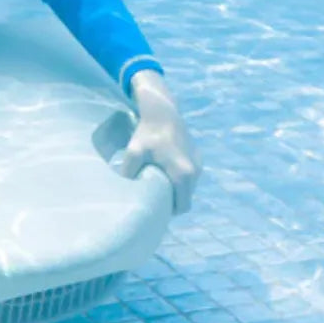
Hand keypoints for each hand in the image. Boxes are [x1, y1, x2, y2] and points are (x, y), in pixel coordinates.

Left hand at [118, 70, 202, 214]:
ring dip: (176, 188)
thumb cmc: (146, 134)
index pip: (182, 206)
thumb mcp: (133, 153)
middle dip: (173, 201)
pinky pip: (190, 174)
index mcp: (184, 175)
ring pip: (188, 187)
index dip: (170, 211)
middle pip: (186, 198)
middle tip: (155, 196)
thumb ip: (129, 174)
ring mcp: (198, 163)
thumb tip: (125, 194)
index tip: (157, 208)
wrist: (161, 111)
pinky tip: (165, 167)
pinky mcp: (197, 155)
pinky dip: (179, 176)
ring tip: (159, 180)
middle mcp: (196, 171)